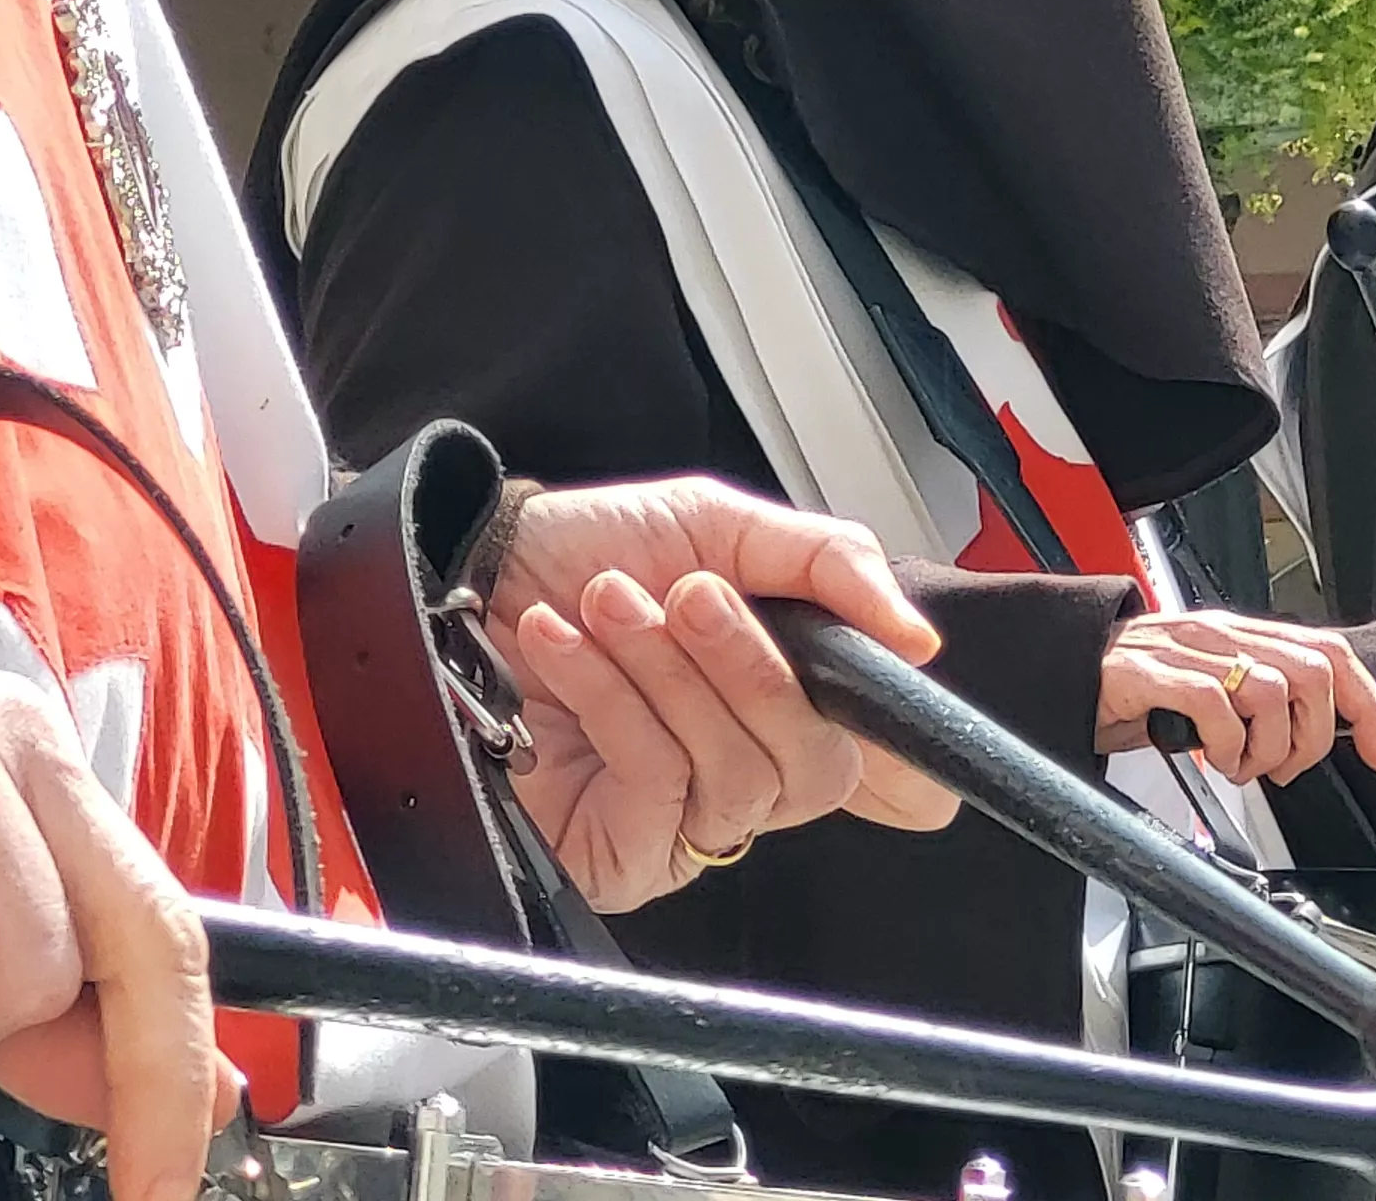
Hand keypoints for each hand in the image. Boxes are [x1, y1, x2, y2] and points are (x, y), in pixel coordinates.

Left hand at [489, 479, 964, 900]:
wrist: (460, 572)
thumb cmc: (579, 551)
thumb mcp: (715, 523)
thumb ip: (829, 563)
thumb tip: (915, 639)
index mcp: (782, 699)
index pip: (886, 766)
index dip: (907, 750)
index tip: (887, 669)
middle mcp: (745, 767)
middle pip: (817, 766)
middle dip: (754, 667)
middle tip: (693, 594)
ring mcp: (687, 819)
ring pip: (737, 774)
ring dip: (669, 673)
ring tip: (609, 605)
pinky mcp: (623, 853)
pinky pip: (658, 785)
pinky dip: (615, 700)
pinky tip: (565, 645)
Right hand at [1097, 611, 1375, 784]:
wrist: (1065, 675)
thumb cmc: (1139, 691)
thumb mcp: (1215, 692)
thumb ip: (1263, 700)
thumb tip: (1321, 731)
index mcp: (1243, 635)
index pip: (1331, 654)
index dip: (1368, 706)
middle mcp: (1221, 634)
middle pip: (1312, 674)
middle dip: (1313, 738)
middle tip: (1283, 766)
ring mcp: (1187, 649)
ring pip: (1271, 691)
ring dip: (1265, 748)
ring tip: (1238, 765)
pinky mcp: (1151, 672)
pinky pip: (1214, 706)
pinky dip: (1225, 744)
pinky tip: (1210, 757)